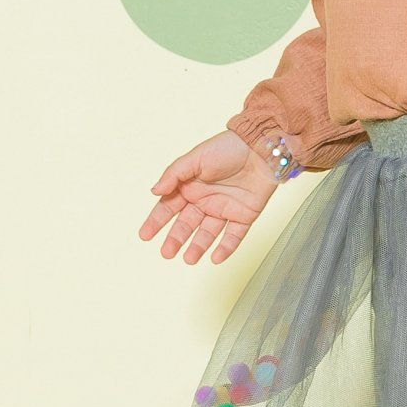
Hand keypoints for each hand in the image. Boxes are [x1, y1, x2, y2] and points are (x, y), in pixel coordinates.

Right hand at [139, 132, 278, 263]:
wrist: (262, 147)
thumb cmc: (228, 148)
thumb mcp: (196, 157)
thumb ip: (174, 174)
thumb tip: (155, 191)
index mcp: (190, 186)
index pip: (169, 207)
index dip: (156, 221)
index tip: (144, 235)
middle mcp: (205, 200)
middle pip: (186, 225)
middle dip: (176, 239)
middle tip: (167, 253)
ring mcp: (224, 209)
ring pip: (208, 234)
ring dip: (198, 247)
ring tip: (189, 259)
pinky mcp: (244, 216)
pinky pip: (234, 236)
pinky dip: (226, 248)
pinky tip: (216, 258)